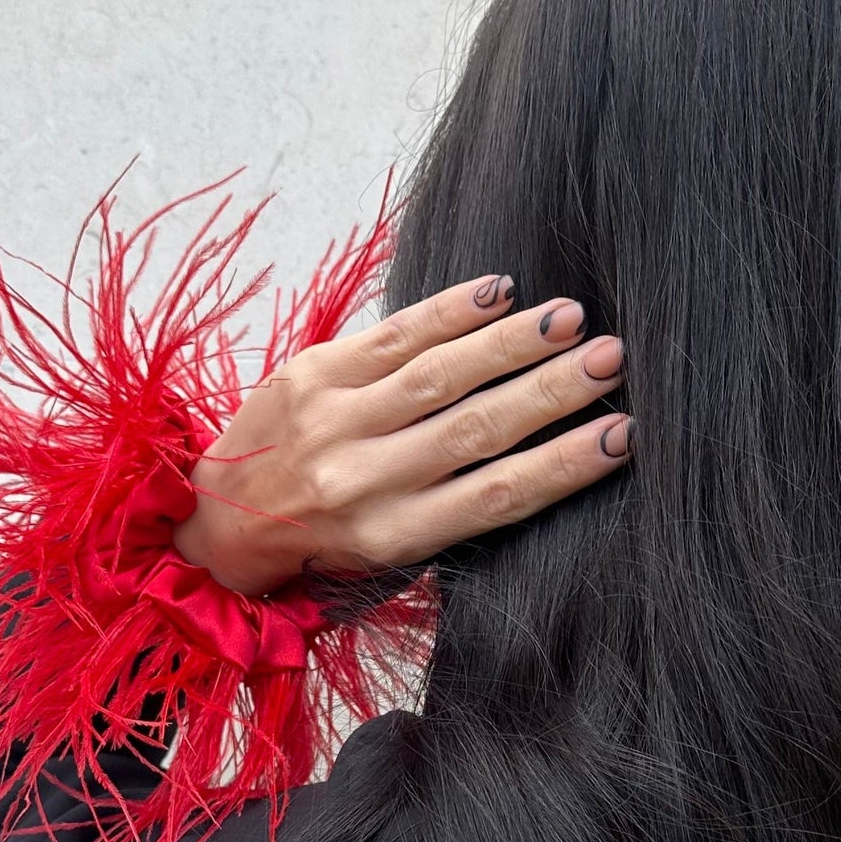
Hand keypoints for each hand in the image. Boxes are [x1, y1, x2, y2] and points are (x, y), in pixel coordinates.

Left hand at [170, 273, 631, 596]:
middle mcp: (363, 480)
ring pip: (438, 375)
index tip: (622, 436)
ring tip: (571, 316)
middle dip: (553, 392)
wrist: (218, 519)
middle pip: (478, 429)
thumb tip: (547, 450)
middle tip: (614, 359)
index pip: (496, 497)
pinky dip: (448, 312)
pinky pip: (391, 336)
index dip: (565, 466)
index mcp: (393, 535)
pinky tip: (499, 291)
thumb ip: (452, 507)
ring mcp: (334, 422)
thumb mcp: (387, 549)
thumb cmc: (323, 537)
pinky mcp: (310, 374)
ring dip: (511, 343)